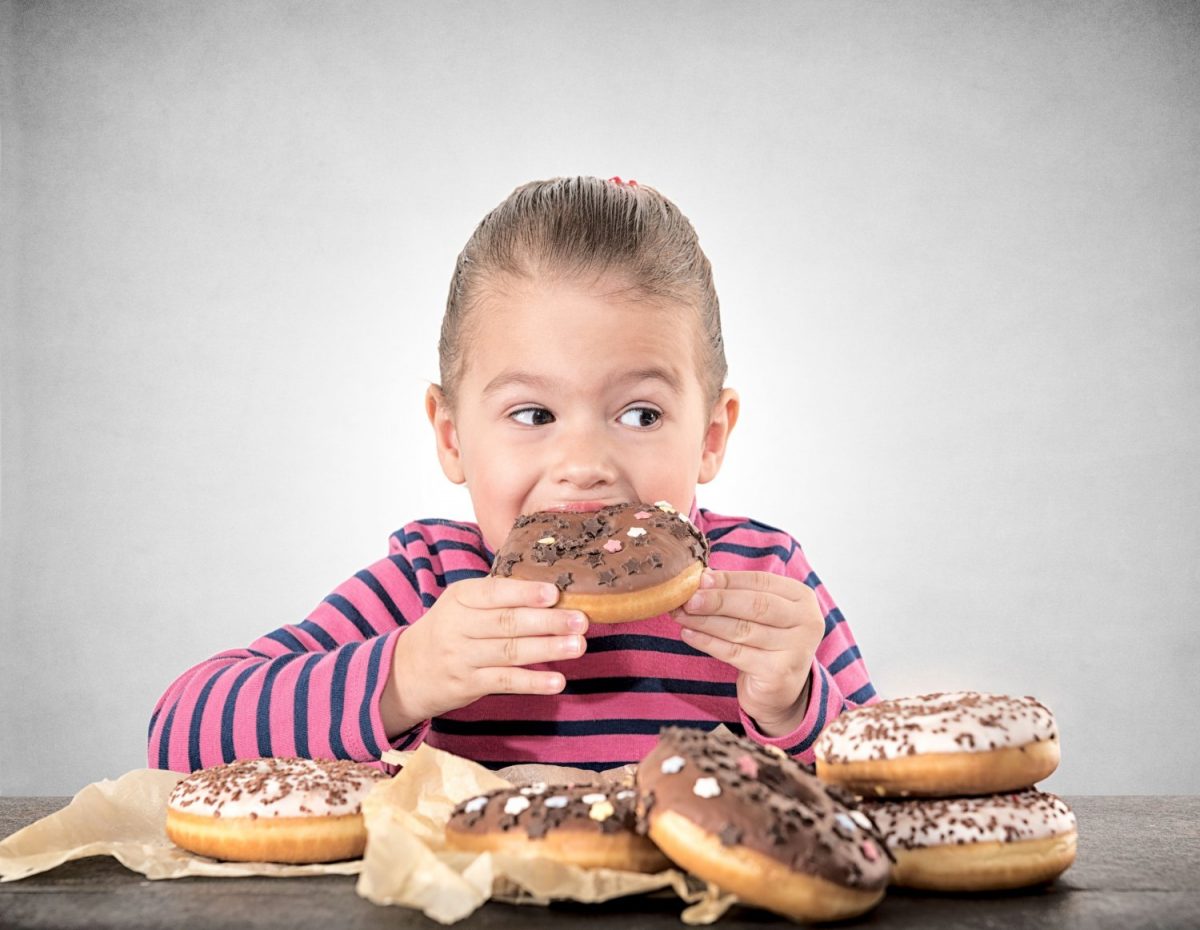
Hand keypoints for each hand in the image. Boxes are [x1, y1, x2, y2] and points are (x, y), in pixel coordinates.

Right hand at [380, 577, 587, 735]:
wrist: (407, 671)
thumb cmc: (449, 628)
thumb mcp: (462, 603)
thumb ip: (499, 596)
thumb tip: (553, 590)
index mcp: (460, 597)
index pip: (495, 592)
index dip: (525, 593)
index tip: (555, 593)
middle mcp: (458, 626)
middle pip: (507, 623)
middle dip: (548, 622)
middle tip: (580, 620)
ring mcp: (461, 658)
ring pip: (510, 652)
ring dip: (547, 649)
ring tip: (578, 646)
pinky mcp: (468, 685)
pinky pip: (505, 682)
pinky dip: (533, 682)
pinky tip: (557, 681)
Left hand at [671, 570, 823, 736]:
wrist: (780, 693)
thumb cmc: (766, 643)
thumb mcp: (760, 614)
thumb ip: (737, 594)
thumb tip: (702, 577)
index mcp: (802, 598)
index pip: (761, 582)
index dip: (728, 580)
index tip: (700, 579)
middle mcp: (807, 622)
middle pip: (755, 605)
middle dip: (717, 600)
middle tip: (688, 598)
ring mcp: (795, 649)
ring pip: (742, 630)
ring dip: (706, 621)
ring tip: (681, 615)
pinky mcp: (778, 673)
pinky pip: (735, 653)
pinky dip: (708, 642)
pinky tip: (688, 634)